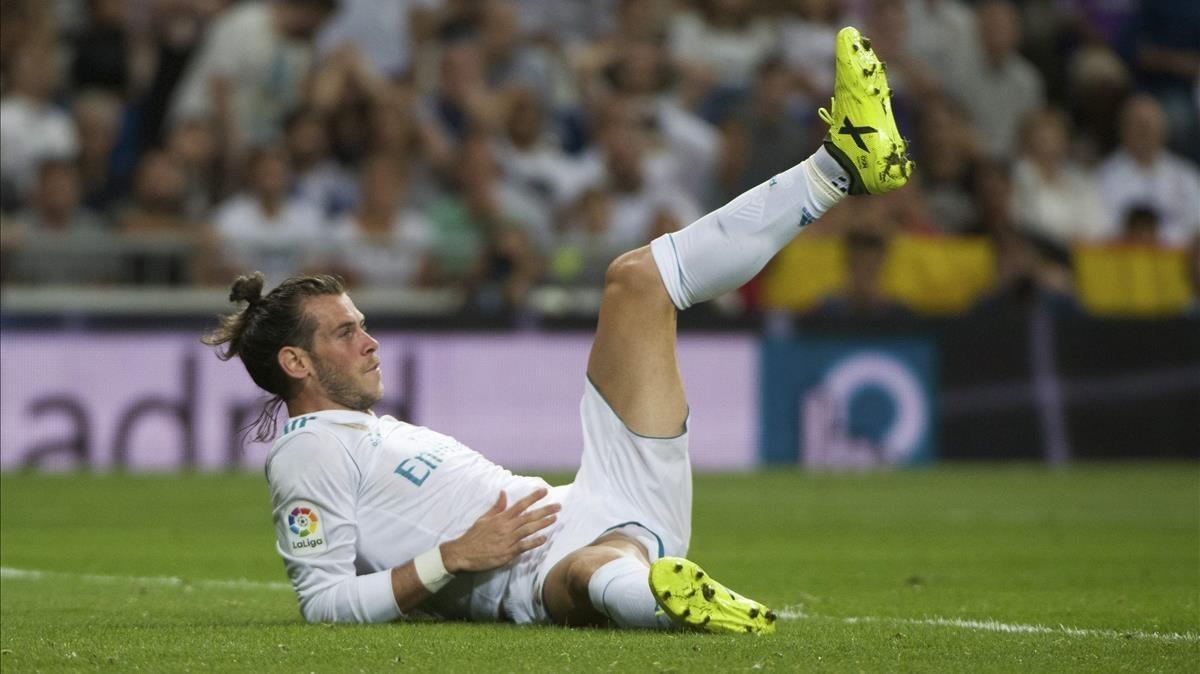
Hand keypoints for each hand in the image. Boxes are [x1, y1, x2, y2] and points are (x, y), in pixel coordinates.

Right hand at [439, 489, 559, 573]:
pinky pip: (523, 546)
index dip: (533, 497)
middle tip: (558, 506)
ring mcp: (507, 540)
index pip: (520, 504)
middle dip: (544, 510)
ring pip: (528, 529)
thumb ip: (497, 507)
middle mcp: (506, 527)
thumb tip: (504, 493)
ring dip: (543, 524)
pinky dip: (534, 542)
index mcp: (500, 518)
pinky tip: (544, 539)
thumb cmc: (473, 536)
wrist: (463, 553)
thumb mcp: (484, 518)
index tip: (545, 491)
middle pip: (528, 516)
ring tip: (555, 519)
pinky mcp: (507, 553)